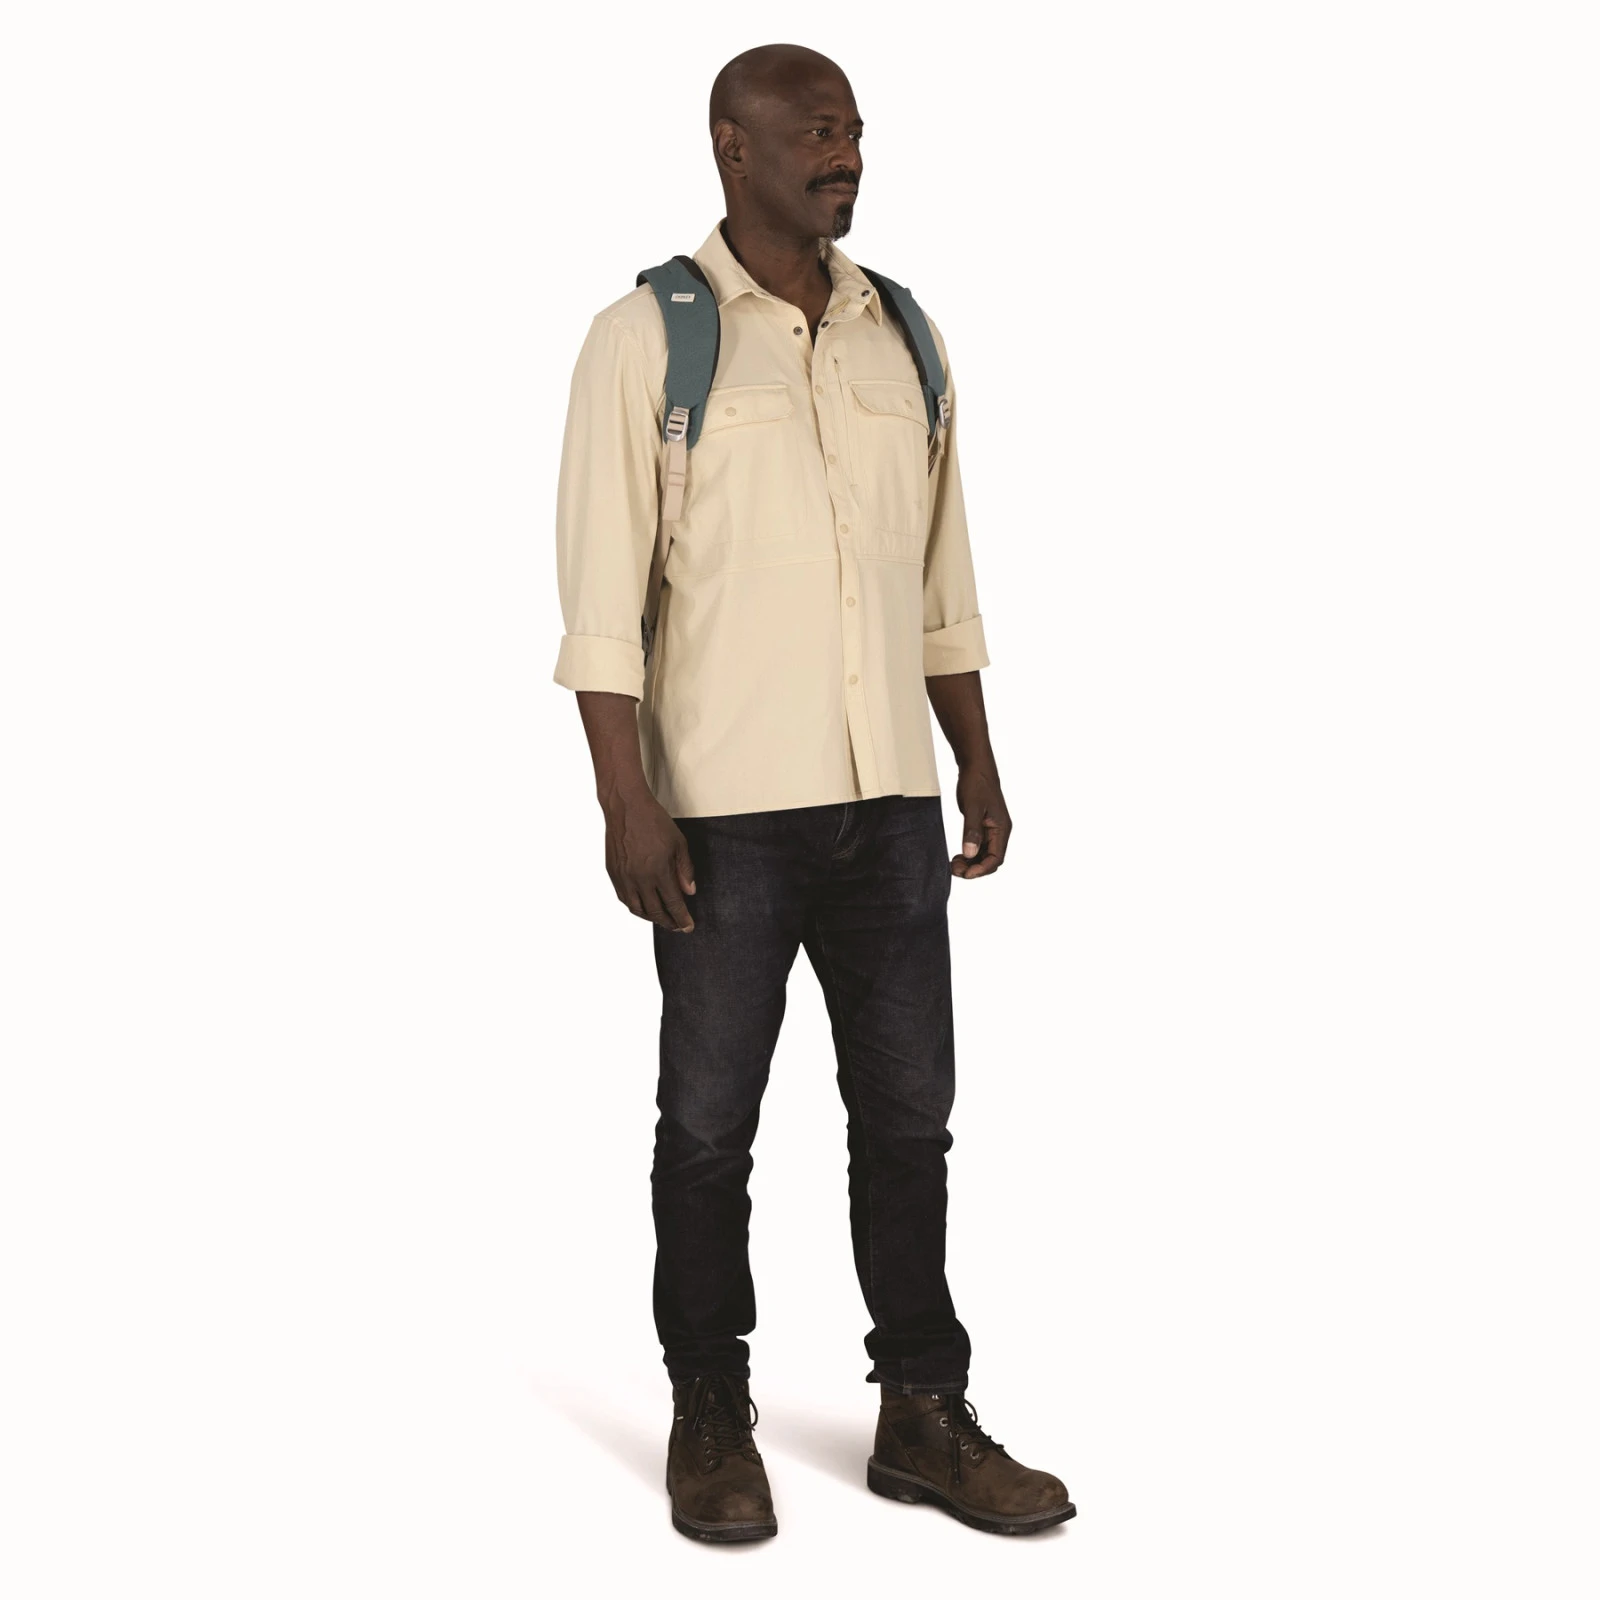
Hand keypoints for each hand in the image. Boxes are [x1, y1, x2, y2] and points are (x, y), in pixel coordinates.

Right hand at [602, 794, 697, 930]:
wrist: (626, 807)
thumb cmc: (654, 821)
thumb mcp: (679, 843)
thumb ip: (685, 869)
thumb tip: (689, 892)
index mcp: (659, 871)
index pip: (673, 904)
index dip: (682, 918)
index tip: (688, 927)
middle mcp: (639, 878)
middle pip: (655, 912)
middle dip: (668, 922)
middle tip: (677, 926)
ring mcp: (624, 877)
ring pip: (637, 909)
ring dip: (651, 918)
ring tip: (661, 919)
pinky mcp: (613, 873)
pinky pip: (624, 898)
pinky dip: (635, 907)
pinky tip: (642, 906)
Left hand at [951, 762, 1010, 878]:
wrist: (975, 767)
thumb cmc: (976, 783)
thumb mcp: (972, 808)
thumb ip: (971, 831)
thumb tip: (970, 854)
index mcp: (1002, 828)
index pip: (996, 859)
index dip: (981, 870)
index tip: (965, 874)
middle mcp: (1000, 831)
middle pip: (991, 860)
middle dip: (975, 869)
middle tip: (955, 869)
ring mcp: (992, 830)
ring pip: (985, 855)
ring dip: (972, 863)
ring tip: (954, 864)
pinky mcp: (984, 826)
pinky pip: (980, 847)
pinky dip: (970, 854)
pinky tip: (958, 855)